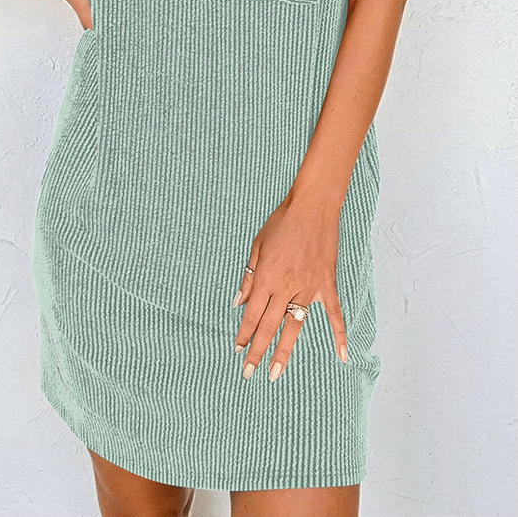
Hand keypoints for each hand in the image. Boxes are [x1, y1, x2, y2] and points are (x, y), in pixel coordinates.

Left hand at [232, 187, 347, 381]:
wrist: (312, 207)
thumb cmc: (281, 222)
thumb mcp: (257, 246)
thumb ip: (249, 276)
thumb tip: (239, 302)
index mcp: (267, 277)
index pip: (252, 314)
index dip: (244, 333)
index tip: (238, 349)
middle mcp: (287, 286)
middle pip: (269, 325)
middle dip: (257, 351)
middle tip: (249, 372)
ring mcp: (309, 287)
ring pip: (295, 325)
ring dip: (283, 350)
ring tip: (275, 373)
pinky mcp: (326, 284)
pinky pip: (334, 314)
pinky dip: (338, 335)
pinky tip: (342, 356)